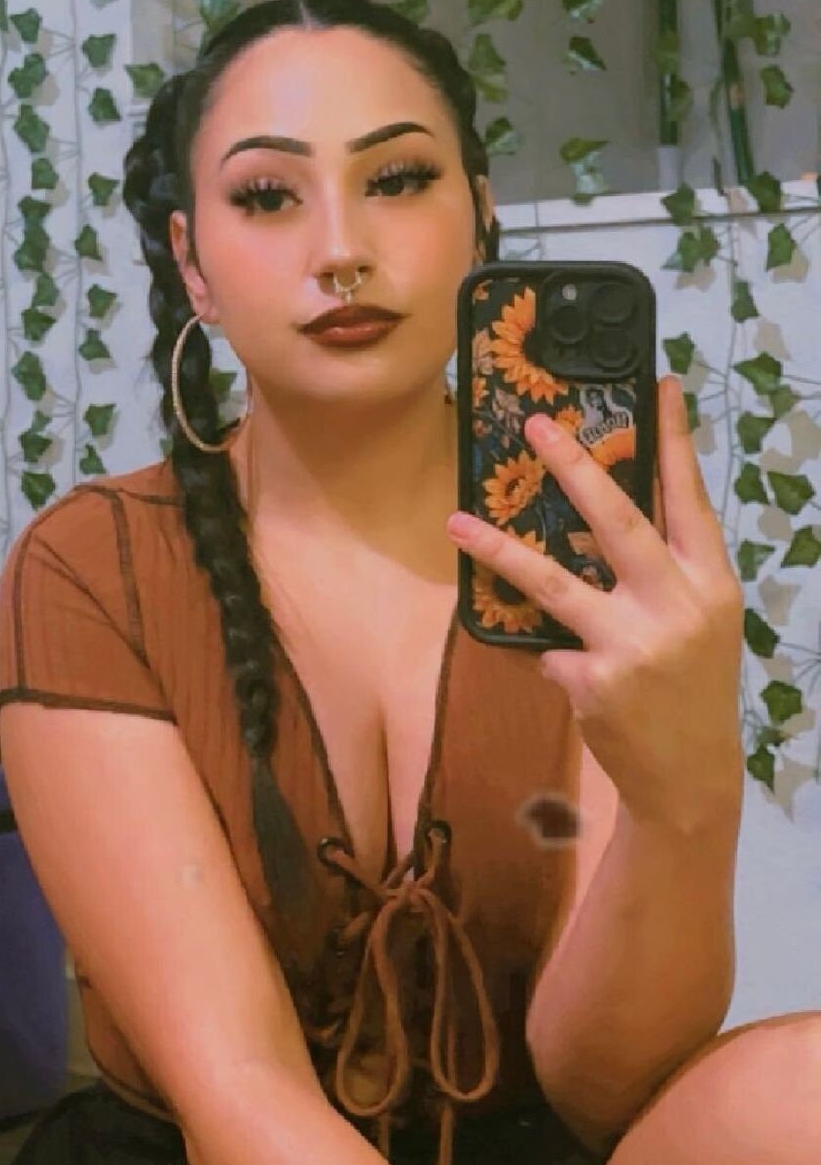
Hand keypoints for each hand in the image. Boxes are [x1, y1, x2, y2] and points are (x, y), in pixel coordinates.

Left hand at [445, 375, 745, 833]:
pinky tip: (555, 665)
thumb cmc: (690, 686)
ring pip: (555, 584)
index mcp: (709, 584)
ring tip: (456, 520)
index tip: (660, 387)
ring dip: (501, 550)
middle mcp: (676, 607)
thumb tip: (607, 510)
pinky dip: (541, 650)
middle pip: (619, 523)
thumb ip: (664, 571)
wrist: (691, 776)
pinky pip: (545, 647)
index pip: (691, 500)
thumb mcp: (699, 621)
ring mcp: (633, 644)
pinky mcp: (594, 680)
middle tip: (537, 426)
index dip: (676, 443)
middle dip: (577, 470)